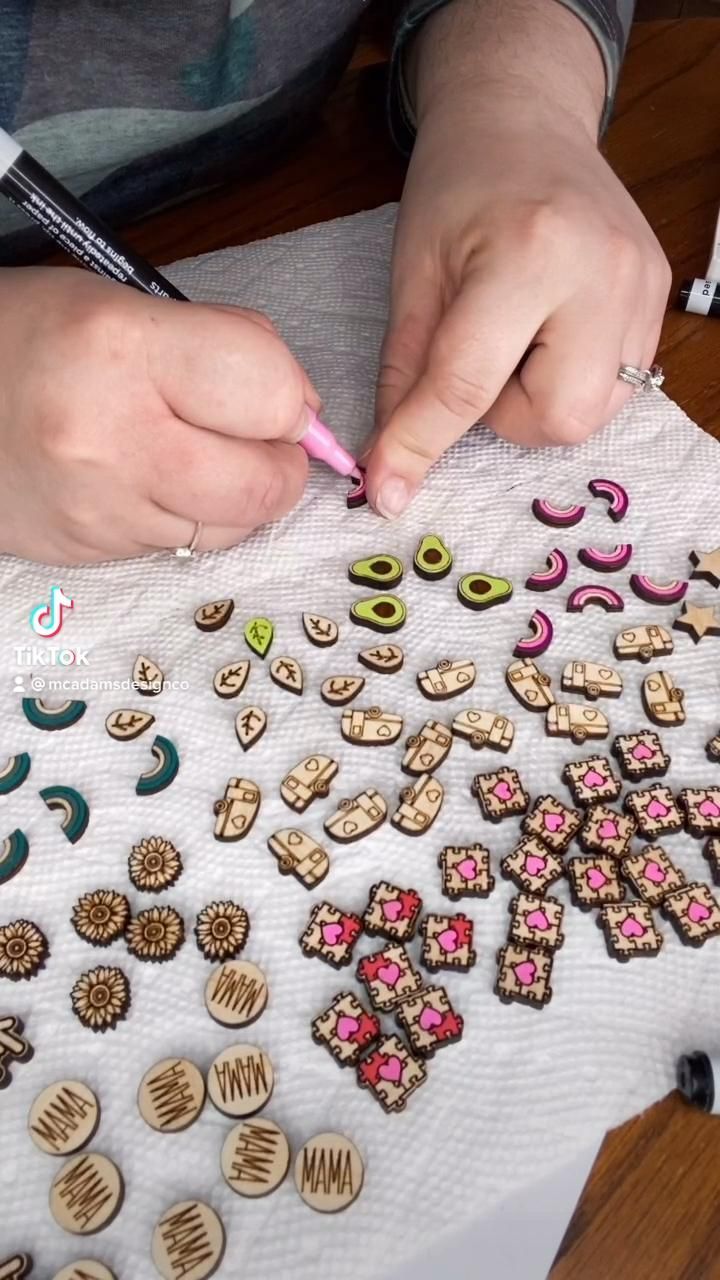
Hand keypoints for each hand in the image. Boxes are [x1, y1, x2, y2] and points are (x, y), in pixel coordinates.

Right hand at [0, 268, 316, 561]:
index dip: (289, 398)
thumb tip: (301, 408)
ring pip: (228, 528)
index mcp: (123, 349)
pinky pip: (177, 546)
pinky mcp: (88, 552)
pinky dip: (182, 515)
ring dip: (233, 496)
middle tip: (257, 441)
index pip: (269, 393)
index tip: (275, 395)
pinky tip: (144, 479)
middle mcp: (111, 438)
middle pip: (263, 486)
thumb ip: (225, 345)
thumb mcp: (122, 304)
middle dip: (280, 465)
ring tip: (191, 455)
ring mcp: (98, 508)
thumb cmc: (30, 337)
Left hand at [366, 4, 670, 517]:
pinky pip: (616, 386)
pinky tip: (550, 332)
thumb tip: (390, 469)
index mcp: (529, 253)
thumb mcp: (414, 275)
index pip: (469, 382)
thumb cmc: (458, 188)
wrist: (524, 119)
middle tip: (483, 359)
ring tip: (517, 339)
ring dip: (539, 401)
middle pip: (558, 418)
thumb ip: (405, 376)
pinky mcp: (659, 297)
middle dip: (507, 416)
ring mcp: (643, 287)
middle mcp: (602, 272)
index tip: (388, 492)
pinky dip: (570, 381)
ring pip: (592, 413)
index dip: (421, 444)